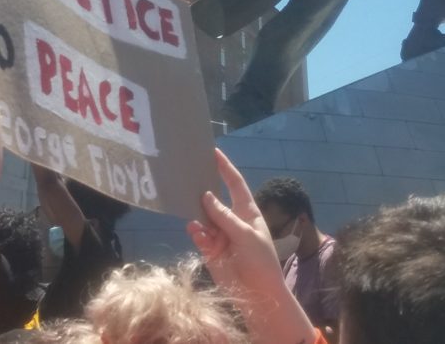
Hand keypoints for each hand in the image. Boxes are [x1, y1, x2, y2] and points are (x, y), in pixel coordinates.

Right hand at [187, 149, 318, 342]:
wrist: (258, 294)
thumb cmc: (261, 260)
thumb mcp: (246, 234)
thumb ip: (225, 216)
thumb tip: (205, 195)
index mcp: (246, 211)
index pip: (234, 183)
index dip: (225, 168)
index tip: (213, 151)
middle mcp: (231, 219)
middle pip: (213, 197)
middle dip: (202, 186)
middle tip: (186, 172)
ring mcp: (219, 234)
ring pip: (202, 216)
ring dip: (195, 210)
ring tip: (184, 198)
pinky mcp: (209, 249)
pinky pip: (198, 234)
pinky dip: (196, 231)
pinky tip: (195, 229)